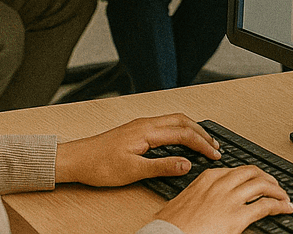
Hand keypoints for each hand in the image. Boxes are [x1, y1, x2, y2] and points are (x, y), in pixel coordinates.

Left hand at [55, 114, 220, 186]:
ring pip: (175, 120)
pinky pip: (165, 124)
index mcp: (147, 131)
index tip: (215, 155)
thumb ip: (162, 166)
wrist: (76, 159)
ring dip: (192, 129)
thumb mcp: (132, 171)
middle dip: (202, 133)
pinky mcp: (136, 129)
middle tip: (216, 147)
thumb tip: (186, 164)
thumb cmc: (99, 165)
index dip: (202, 144)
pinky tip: (181, 139)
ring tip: (204, 142)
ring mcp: (141, 124)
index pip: (184, 134)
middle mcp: (146, 123)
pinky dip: (180, 129)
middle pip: (183, 121)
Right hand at [155, 165, 292, 233]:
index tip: (256, 179)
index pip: (236, 170)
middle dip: (268, 178)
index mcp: (207, 179)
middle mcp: (221, 185)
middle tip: (275, 186)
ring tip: (284, 196)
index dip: (251, 175)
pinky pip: (266, 206)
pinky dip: (280, 205)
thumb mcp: (182, 203)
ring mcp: (230, 199)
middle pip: (253, 173)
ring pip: (264, 185)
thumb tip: (199, 204)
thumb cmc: (169, 226)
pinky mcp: (237, 217)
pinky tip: (286, 208)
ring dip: (278, 190)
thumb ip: (196, 197)